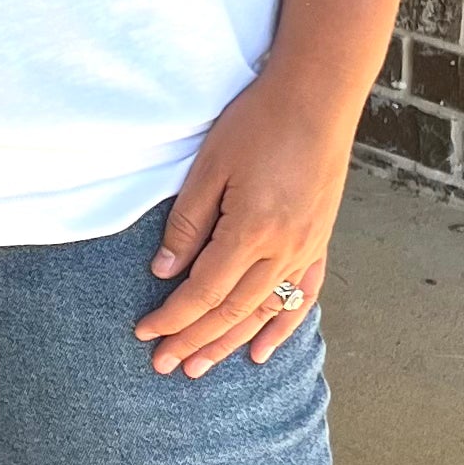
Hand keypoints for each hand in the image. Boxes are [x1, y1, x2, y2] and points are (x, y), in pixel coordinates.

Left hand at [133, 66, 356, 379]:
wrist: (317, 97)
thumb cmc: (258, 123)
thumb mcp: (210, 167)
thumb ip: (188, 223)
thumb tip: (165, 274)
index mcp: (251, 231)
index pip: (203, 292)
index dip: (172, 318)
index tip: (144, 334)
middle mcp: (283, 250)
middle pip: (231, 312)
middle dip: (193, 342)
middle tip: (163, 366)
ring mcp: (306, 249)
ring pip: (263, 312)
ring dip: (228, 343)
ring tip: (199, 367)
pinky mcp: (318, 241)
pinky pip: (301, 297)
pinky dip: (281, 327)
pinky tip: (262, 350)